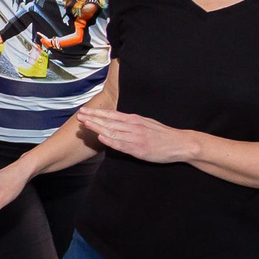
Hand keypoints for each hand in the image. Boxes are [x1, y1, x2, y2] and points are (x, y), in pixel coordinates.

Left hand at [76, 104, 199, 164]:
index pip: (111, 114)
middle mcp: (133, 126)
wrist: (179, 143)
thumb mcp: (146, 124)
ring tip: (85, 124)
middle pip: (109, 121)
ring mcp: (136, 137)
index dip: (97, 112)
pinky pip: (122, 144)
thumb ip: (131, 123)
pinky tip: (102, 137)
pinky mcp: (139, 149)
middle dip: (93, 117)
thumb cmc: (162, 135)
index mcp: (134, 120)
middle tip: (79, 114)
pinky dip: (111, 140)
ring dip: (98, 127)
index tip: (84, 110)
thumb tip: (116, 123)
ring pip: (113, 131)